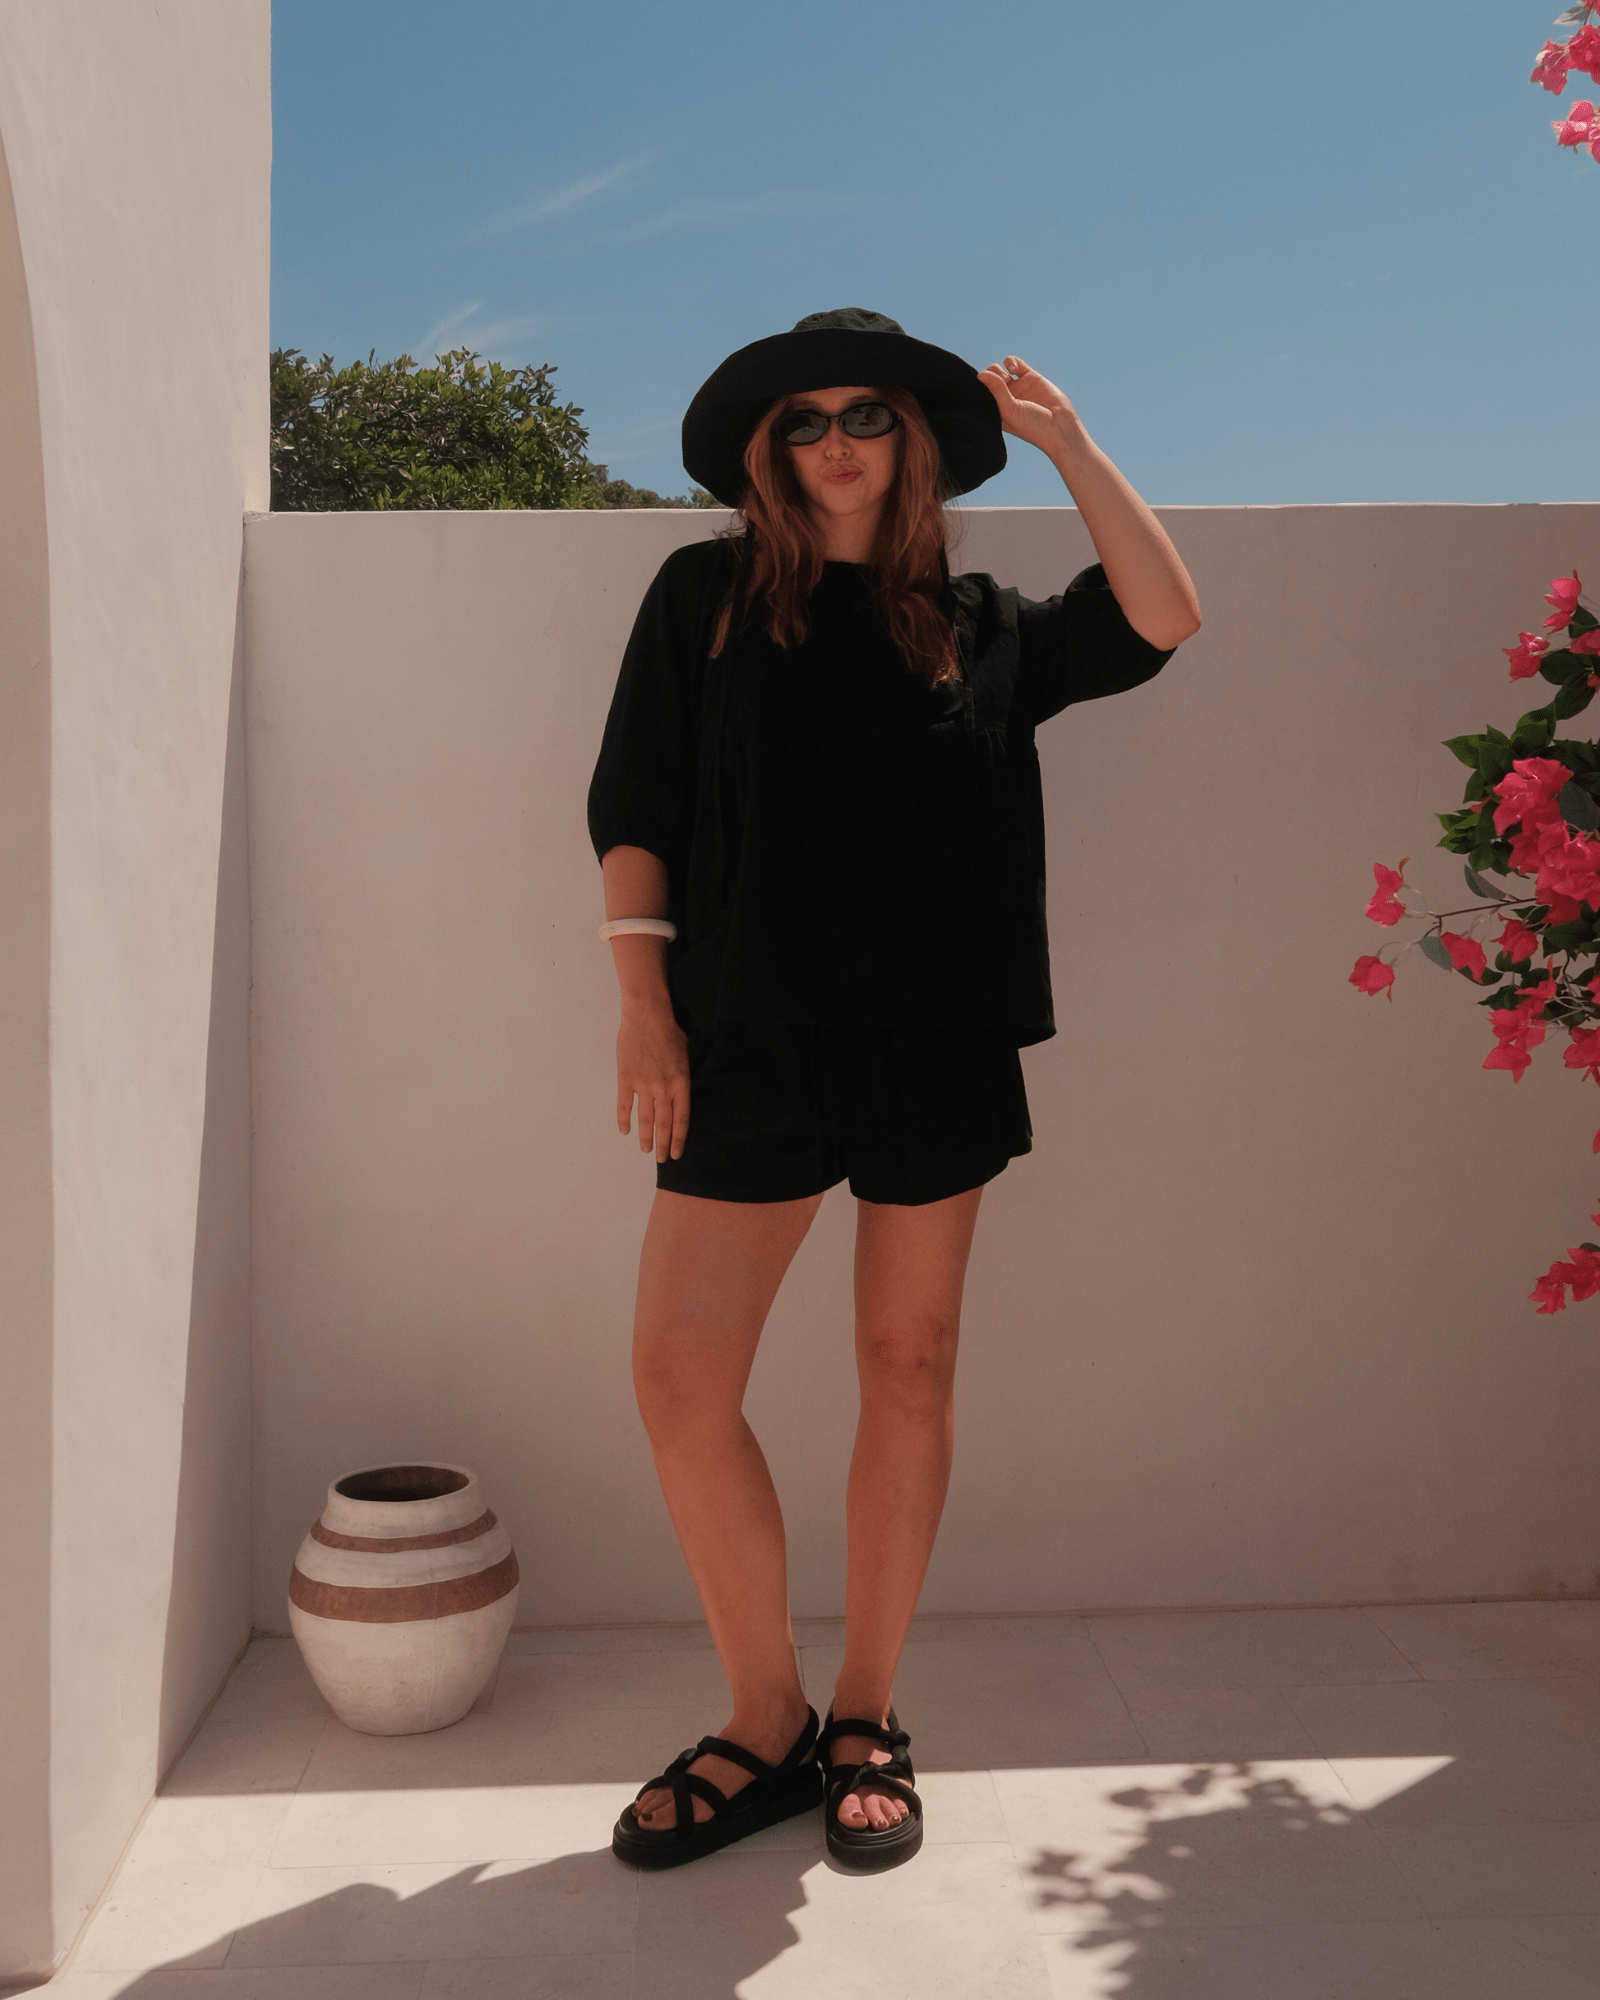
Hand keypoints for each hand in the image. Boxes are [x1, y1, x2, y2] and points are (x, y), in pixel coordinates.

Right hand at [617, 1002, 690, 1162]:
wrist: (647, 1015)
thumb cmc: (669, 1032)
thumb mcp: (685, 1056)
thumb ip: (682, 1079)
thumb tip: (678, 1098)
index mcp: (681, 1083)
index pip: (681, 1119)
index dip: (678, 1139)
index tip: (676, 1153)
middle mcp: (663, 1088)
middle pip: (663, 1124)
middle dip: (662, 1145)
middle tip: (660, 1159)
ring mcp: (643, 1084)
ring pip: (644, 1119)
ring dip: (645, 1137)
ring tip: (645, 1149)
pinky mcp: (626, 1078)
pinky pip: (624, 1105)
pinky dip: (624, 1120)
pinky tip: (626, 1130)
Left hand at [976, 356, 1079, 453]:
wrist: (1059, 425)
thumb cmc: (1032, 425)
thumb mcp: (1010, 410)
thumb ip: (996, 390)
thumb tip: (981, 374)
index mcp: (996, 410)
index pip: (980, 393)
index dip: (979, 387)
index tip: (983, 389)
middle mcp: (1005, 398)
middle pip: (988, 379)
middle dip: (989, 376)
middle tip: (998, 383)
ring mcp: (1017, 387)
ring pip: (999, 369)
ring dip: (997, 368)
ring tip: (1005, 375)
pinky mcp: (1030, 377)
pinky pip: (1015, 363)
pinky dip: (1011, 362)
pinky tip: (1014, 369)